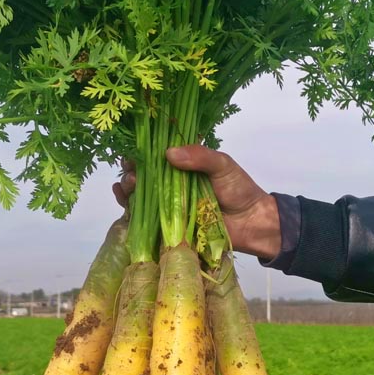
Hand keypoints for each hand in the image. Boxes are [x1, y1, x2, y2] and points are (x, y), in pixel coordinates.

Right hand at [113, 145, 281, 260]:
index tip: (133, 149)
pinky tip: (121, 197)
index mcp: (183, 165)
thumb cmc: (239, 190)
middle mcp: (170, 183)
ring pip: (138, 193)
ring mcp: (167, 204)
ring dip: (127, 186)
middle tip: (132, 172)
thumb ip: (199, 156)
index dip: (141, 150)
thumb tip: (168, 153)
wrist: (252, 223)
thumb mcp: (223, 165)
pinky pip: (143, 216)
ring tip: (129, 184)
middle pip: (142, 173)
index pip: (156, 154)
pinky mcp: (166, 225)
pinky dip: (128, 206)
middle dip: (131, 170)